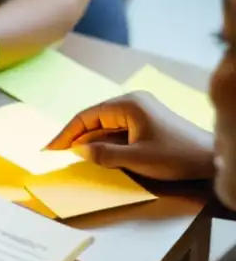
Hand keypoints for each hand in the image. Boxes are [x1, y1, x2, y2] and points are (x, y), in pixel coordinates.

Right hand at [46, 92, 214, 180]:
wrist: (209, 157)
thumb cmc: (176, 155)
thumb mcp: (136, 158)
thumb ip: (104, 154)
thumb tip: (79, 151)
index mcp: (127, 105)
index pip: (86, 117)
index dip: (65, 134)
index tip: (50, 149)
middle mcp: (131, 102)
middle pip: (93, 119)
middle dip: (75, 137)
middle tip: (56, 154)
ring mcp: (139, 110)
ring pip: (104, 125)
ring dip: (89, 141)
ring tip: (72, 156)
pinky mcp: (145, 121)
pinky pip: (116, 129)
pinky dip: (103, 141)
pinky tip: (95, 153)